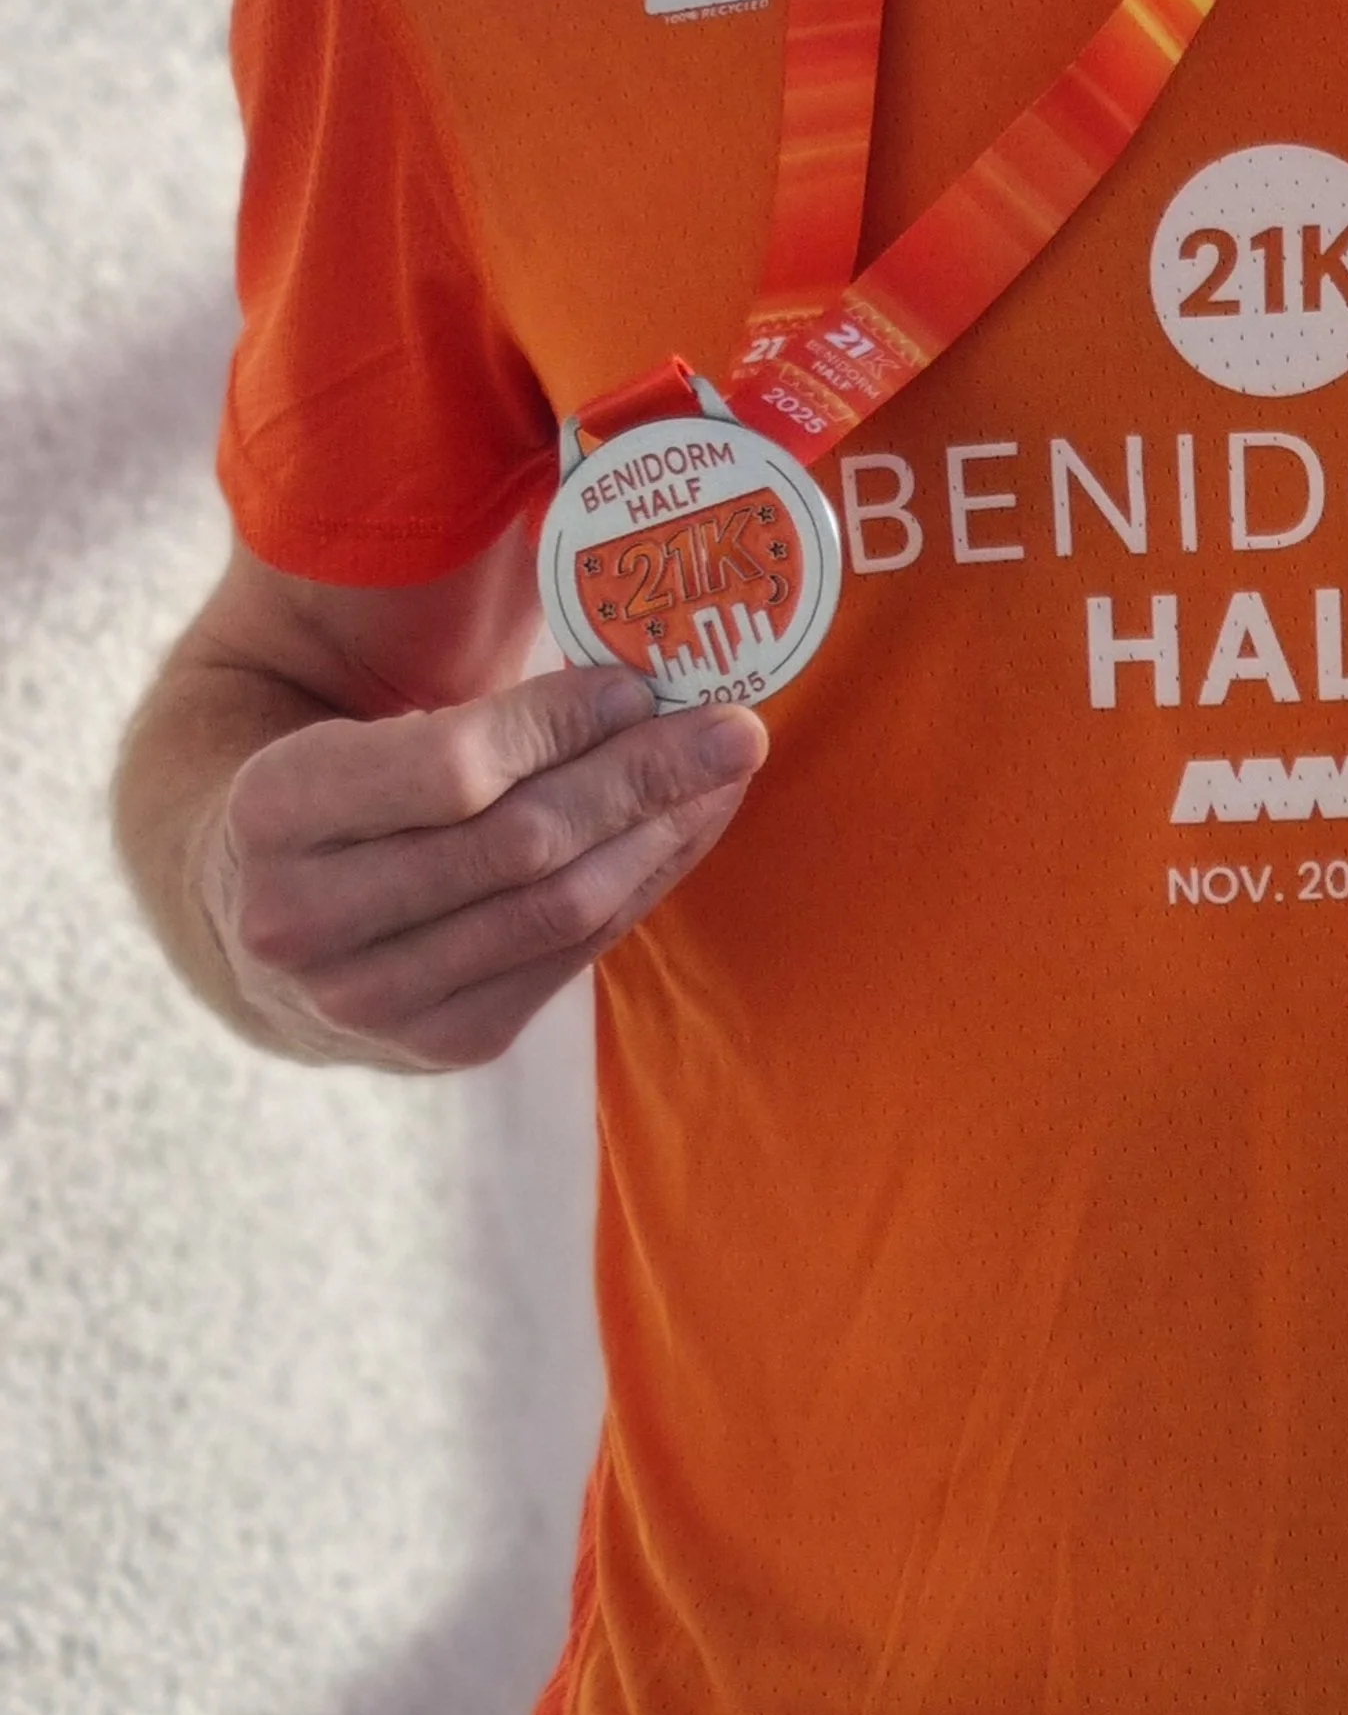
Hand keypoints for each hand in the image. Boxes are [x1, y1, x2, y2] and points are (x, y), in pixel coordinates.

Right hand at [206, 663, 766, 1071]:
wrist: (246, 913)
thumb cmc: (333, 788)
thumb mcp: (349, 724)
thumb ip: (473, 704)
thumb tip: (640, 668)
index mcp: (275, 808)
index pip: (454, 769)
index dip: (561, 725)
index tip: (641, 684)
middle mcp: (306, 920)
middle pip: (522, 846)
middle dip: (643, 778)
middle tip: (735, 729)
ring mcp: (370, 1001)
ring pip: (559, 911)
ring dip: (660, 835)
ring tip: (723, 775)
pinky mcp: (435, 1046)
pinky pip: (569, 960)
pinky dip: (638, 890)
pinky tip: (676, 836)